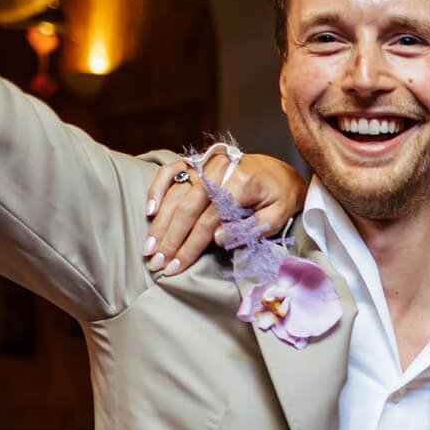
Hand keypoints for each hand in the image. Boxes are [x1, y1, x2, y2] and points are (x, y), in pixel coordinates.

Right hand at [144, 149, 306, 276]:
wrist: (280, 172)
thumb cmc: (280, 197)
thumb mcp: (276, 217)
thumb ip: (247, 229)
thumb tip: (216, 239)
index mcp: (240, 182)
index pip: (208, 220)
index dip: (190, 246)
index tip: (176, 267)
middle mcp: (219, 169)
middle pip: (187, 208)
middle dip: (170, 239)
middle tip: (156, 263)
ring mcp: (206, 163)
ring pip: (175, 193)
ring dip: (160, 222)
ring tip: (149, 248)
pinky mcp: (198, 162)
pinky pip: (172, 172)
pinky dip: (158, 189)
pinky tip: (150, 211)